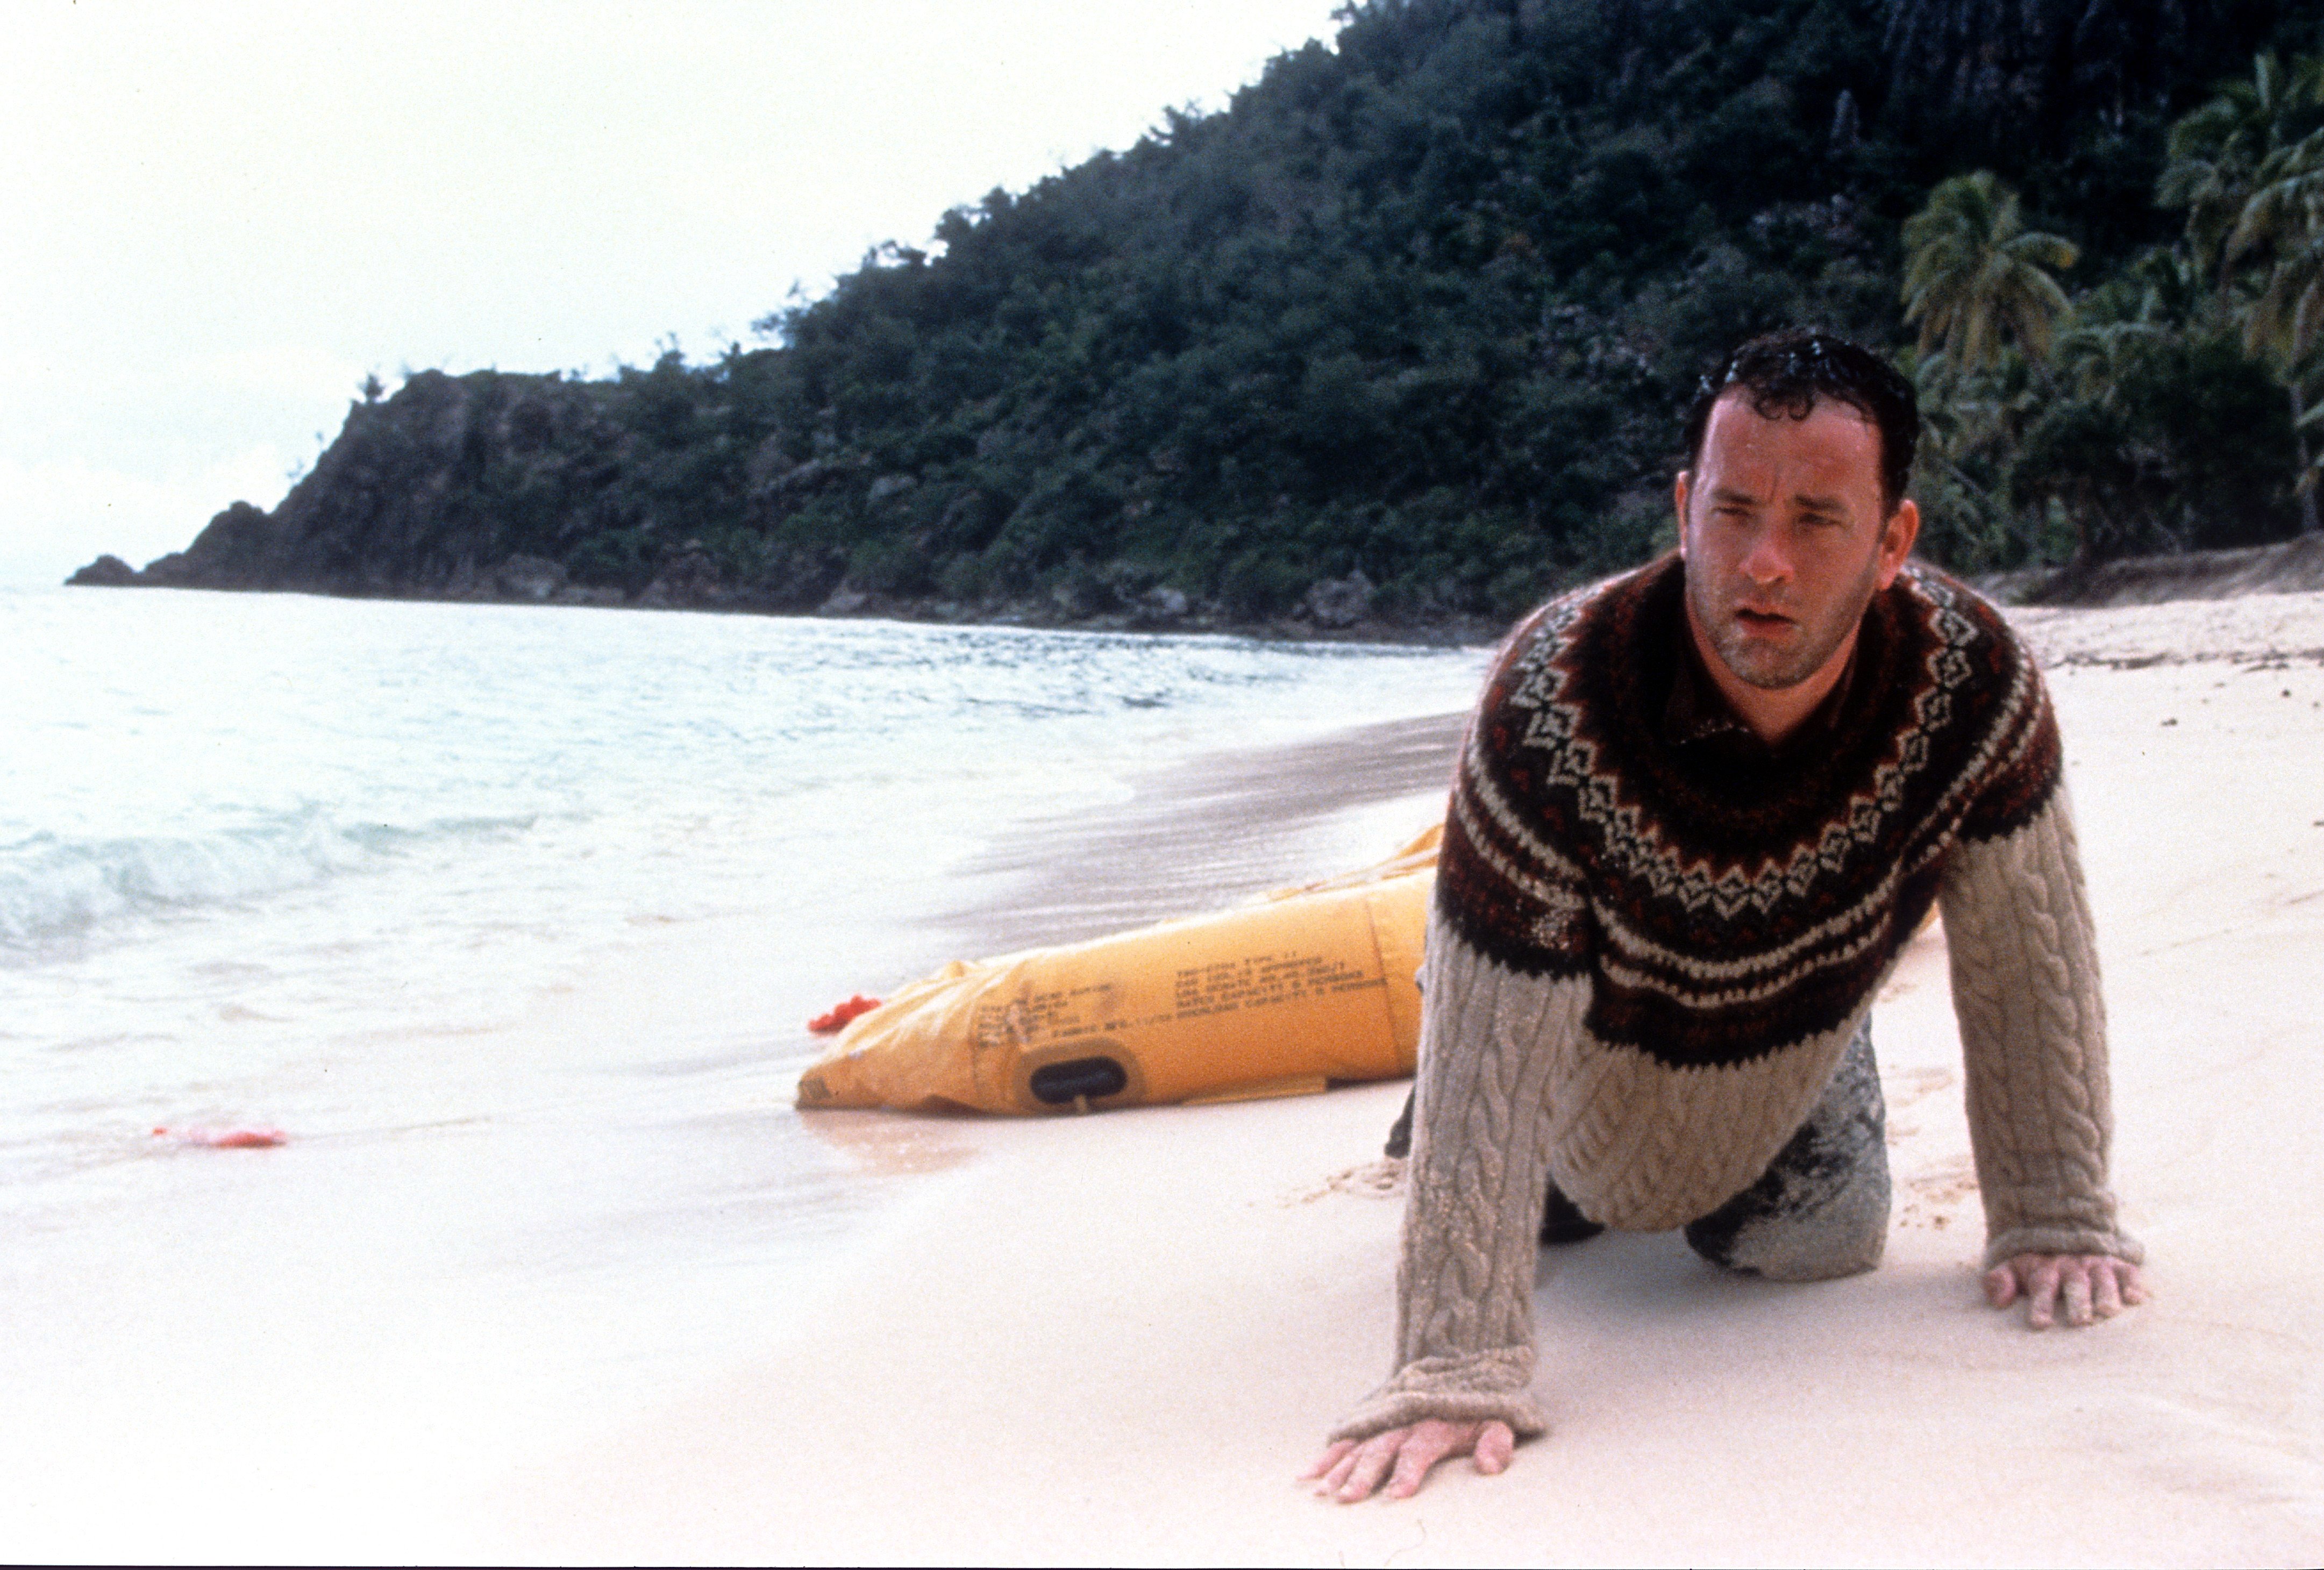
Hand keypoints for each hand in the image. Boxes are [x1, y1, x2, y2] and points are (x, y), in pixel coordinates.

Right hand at [1305, 1418, 1515, 1502]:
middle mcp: (1405, 1419)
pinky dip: (1328, 1453)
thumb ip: (1496, 1442)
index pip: (1419, 1449)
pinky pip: (1347, 1435)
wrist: (1462, 1360)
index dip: (1407, 1471)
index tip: (1395, 1494)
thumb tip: (1488, 1465)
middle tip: (1347, 1497)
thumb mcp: (1501, 1419)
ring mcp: (1386, 1417)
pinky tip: (1309, 1473)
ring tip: (1323, 1491)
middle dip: (1363, 1474)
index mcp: (1435, 1423)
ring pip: (1358, 1443)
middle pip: (1381, 1448)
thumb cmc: (1482, 1404)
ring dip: (1339, 1467)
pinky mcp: (1373, 1416)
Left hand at [1984, 1252, 2146, 1328]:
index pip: (2042, 1287)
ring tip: (2107, 1310)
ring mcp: (2096, 1265)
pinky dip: (2133, 1284)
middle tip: (2079, 1320)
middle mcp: (2072, 1267)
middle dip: (2077, 1302)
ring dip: (2106, 1294)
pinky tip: (2135, 1298)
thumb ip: (2001, 1281)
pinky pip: (2129, 1273)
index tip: (2040, 1324)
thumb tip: (1998, 1301)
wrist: (2063, 1232)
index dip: (2041, 1305)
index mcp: (2045, 1270)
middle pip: (2075, 1285)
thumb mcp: (2013, 1268)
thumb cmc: (2037, 1266)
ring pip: (2103, 1280)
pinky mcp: (2118, 1265)